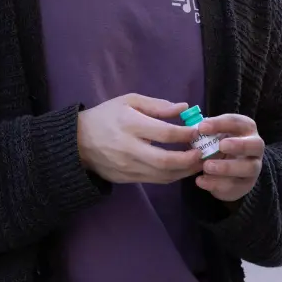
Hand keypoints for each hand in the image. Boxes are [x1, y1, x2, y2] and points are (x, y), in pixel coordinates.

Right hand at [77, 94, 205, 183]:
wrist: (76, 142)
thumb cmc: (106, 116)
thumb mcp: (129, 101)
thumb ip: (158, 105)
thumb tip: (184, 108)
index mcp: (130, 125)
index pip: (165, 133)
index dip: (187, 133)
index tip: (199, 130)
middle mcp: (129, 148)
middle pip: (166, 160)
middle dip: (190, 158)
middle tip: (204, 152)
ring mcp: (127, 167)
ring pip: (163, 175)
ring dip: (186, 170)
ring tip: (199, 162)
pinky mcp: (127, 179)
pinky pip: (156, 180)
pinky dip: (173, 176)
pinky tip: (183, 168)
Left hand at [194, 113, 264, 202]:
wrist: (227, 171)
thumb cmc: (219, 146)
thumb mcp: (214, 135)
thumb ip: (206, 132)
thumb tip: (194, 131)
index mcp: (246, 129)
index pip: (237, 122)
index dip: (221, 124)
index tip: (201, 128)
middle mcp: (255, 147)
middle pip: (255, 145)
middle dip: (239, 145)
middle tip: (221, 146)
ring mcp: (253, 168)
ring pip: (249, 168)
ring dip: (227, 167)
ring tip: (207, 166)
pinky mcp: (246, 185)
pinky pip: (235, 186)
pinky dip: (216, 184)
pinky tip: (201, 180)